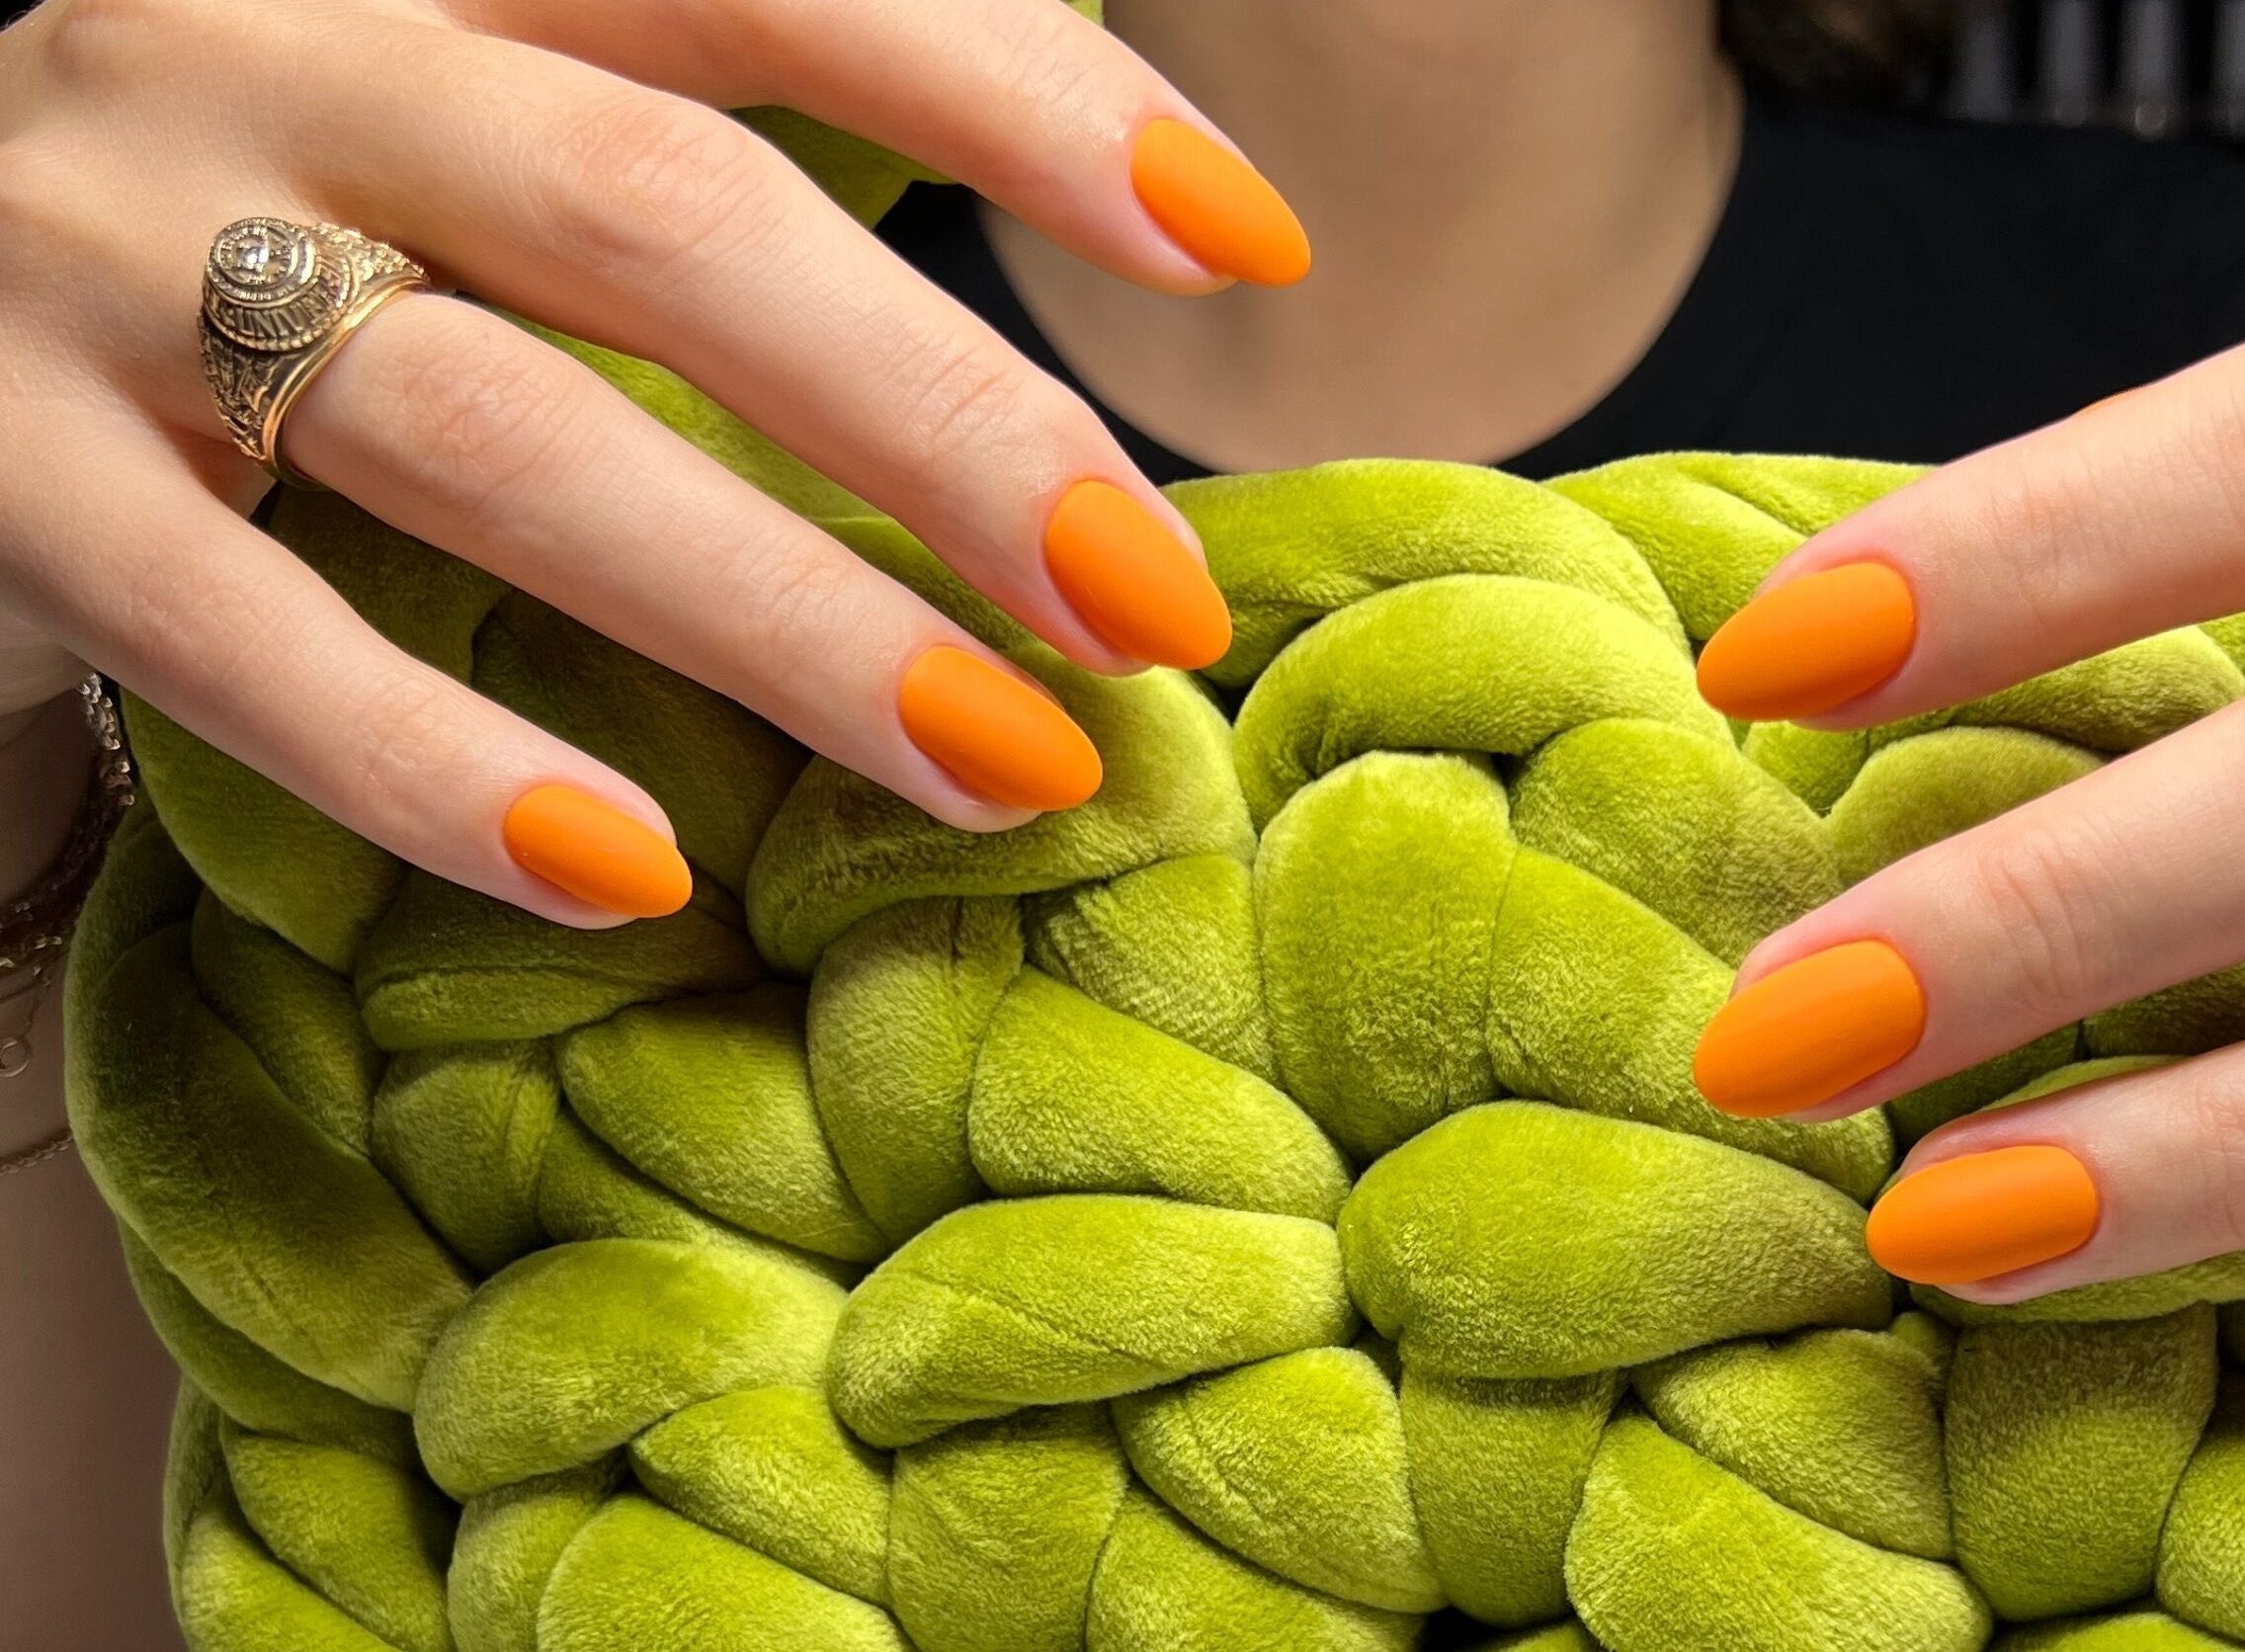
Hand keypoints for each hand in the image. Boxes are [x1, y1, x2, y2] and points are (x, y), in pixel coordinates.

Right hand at [0, 0, 1303, 925]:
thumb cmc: (281, 172)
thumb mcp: (493, 76)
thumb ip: (721, 103)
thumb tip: (1110, 184)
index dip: (1022, 98)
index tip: (1245, 246)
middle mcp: (268, 44)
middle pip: (664, 216)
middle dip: (943, 417)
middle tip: (1151, 599)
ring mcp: (104, 253)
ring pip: (493, 432)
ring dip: (779, 615)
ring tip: (1002, 765)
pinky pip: (230, 636)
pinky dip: (435, 762)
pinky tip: (635, 872)